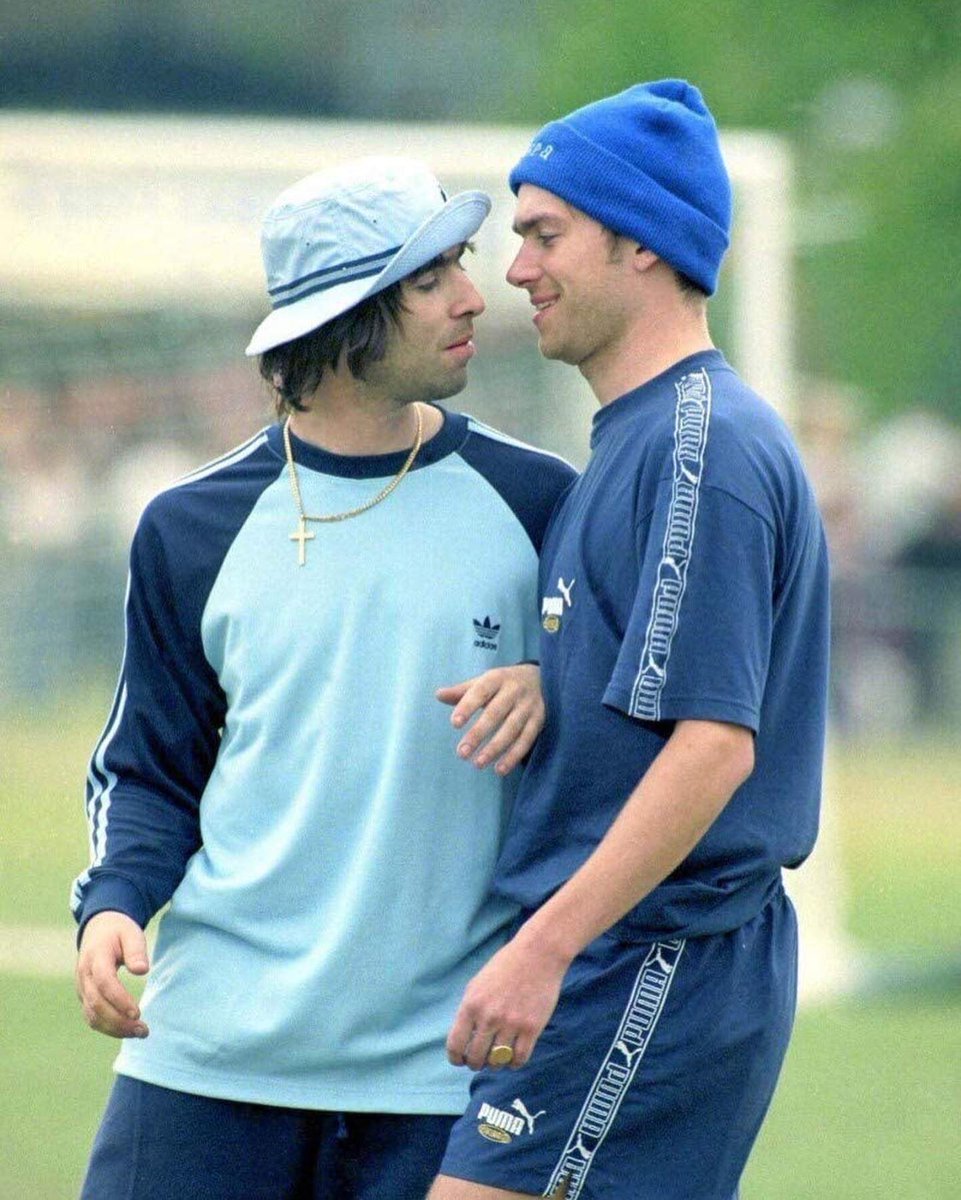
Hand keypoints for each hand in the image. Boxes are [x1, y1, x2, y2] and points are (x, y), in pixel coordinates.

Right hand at [75, 910, 149, 1038]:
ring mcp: (82, 988)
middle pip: (96, 1004)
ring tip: (140, 1033)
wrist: (98, 929)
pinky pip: (92, 1017)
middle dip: (119, 1021)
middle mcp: (84, 975)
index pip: (104, 982)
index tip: (137, 1013)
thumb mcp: (130, 933)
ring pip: (92, 1015)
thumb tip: (142, 970)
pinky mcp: (85, 997)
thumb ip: (136, 950)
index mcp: (96, 957)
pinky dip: (108, 1028)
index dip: (119, 1000)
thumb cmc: (119, 931)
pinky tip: (127, 1030)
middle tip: (144, 1030)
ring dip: (115, 1029)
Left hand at [435, 663, 542, 775]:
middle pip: (495, 713)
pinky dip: (513, 756)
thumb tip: (438, 695)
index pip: (480, 692)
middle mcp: (514, 691)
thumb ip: (462, 691)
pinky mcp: (539, 721)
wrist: (542, 679)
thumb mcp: (484, 681)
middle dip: (478, 734)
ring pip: (512, 729)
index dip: (468, 706)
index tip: (454, 723)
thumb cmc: (504, 684)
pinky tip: (500, 769)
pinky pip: (526, 740)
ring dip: (495, 748)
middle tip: (462, 753)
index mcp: (497, 679)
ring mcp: (528, 707)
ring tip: (478, 764)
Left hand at [446, 930, 570, 1070]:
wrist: (538, 954)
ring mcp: (511, 1024)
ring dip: (495, 1064)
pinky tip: (513, 1056)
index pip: (456, 1045)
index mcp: (471, 1005)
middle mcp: (489, 1017)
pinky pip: (519, 1059)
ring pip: (497, 1062)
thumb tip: (463, 1040)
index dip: (456, 1058)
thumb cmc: (505, 967)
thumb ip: (468, 1011)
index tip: (461, 1060)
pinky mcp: (532, 1028)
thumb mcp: (477, 984)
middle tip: (480, 1060)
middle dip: (476, 1063)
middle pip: (476, 1058)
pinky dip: (514, 1063)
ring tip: (497, 1056)